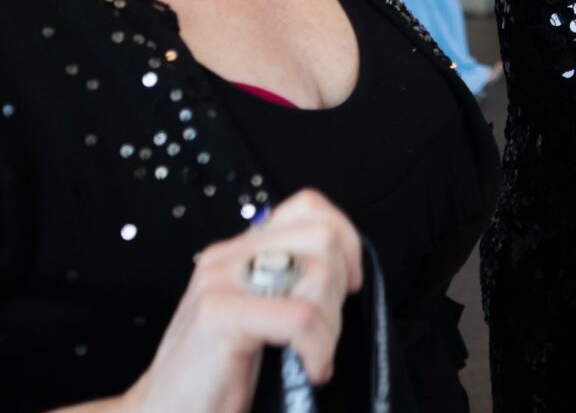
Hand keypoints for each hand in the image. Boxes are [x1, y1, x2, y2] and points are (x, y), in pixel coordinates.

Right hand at [119, 191, 362, 412]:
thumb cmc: (216, 376)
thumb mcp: (258, 319)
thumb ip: (287, 285)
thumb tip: (346, 273)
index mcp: (238, 252)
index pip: (308, 208)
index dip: (346, 240)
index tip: (350, 284)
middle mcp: (226, 258)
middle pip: (323, 238)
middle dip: (340, 289)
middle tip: (325, 332)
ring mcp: (219, 281)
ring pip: (318, 275)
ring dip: (331, 325)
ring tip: (313, 355)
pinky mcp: (218, 314)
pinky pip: (300, 317)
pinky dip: (318, 347)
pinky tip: (309, 369)